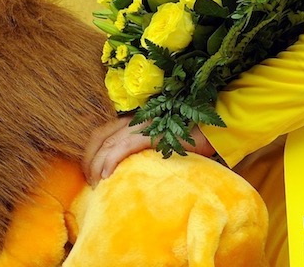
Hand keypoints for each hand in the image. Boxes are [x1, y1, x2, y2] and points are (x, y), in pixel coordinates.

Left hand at [81, 117, 215, 185]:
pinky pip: (123, 148)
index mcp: (135, 121)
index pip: (102, 133)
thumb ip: (144, 150)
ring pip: (107, 143)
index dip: (91, 153)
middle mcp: (135, 120)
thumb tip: (128, 171)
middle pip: (99, 137)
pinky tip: (106, 177)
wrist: (213, 130)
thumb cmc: (190, 139)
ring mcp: (143, 125)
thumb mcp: (160, 143)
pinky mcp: (151, 134)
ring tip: (97, 184)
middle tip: (91, 182)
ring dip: (96, 164)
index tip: (91, 173)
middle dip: (89, 160)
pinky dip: (110, 162)